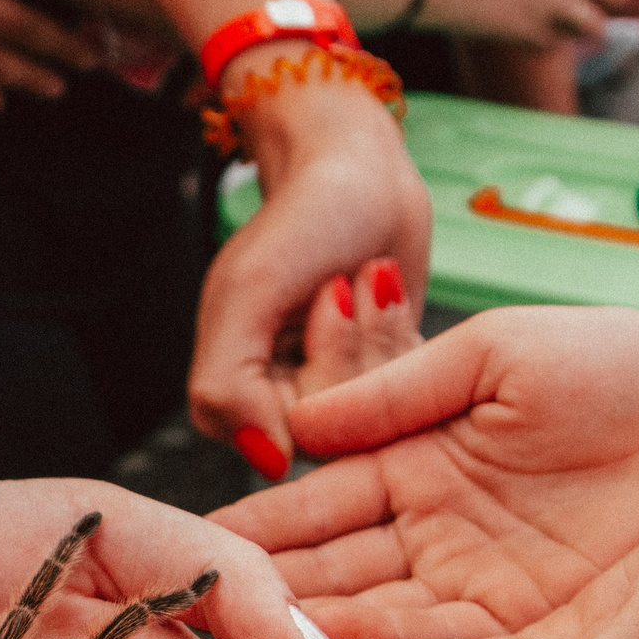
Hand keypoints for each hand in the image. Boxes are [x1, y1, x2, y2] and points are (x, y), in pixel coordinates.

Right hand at [188, 77, 434, 477]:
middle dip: (357, 344)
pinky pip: (409, 393)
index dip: (324, 365)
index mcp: (232, 397)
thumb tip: (271, 465)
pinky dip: (405, 336)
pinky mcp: (380, 380)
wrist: (356, 173)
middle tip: (347, 279)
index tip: (325, 293)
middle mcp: (281, 406)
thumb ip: (228, 386)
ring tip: (367, 275)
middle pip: (342, 423)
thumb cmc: (300, 220)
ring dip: (381, 331)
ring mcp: (334, 394)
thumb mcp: (247, 293)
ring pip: (379, 410)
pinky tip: (387, 294)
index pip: (294, 436)